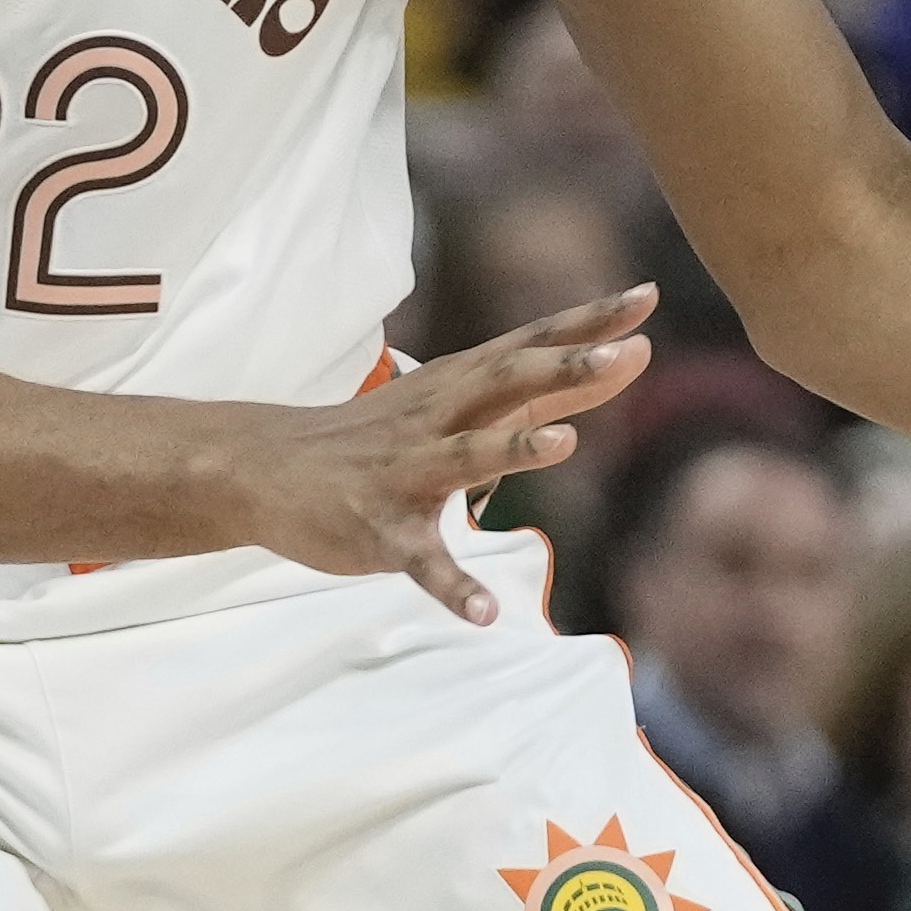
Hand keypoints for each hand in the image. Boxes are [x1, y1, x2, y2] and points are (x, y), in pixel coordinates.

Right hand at [245, 286, 656, 620]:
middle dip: (568, 368)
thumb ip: (533, 390)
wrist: (263, 466)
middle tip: (631, 352)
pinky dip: (452, 586)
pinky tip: (483, 613)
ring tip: (566, 443)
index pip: (530, 345)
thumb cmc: (375, 436)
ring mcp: (407, 473)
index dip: (589, 323)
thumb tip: (618, 359)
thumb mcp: (450, 402)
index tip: (647, 298)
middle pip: (507, 383)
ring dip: (515, 449)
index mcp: (456, 387)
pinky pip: (422, 561)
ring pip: (466, 457)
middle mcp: (436, 419)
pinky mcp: (381, 530)